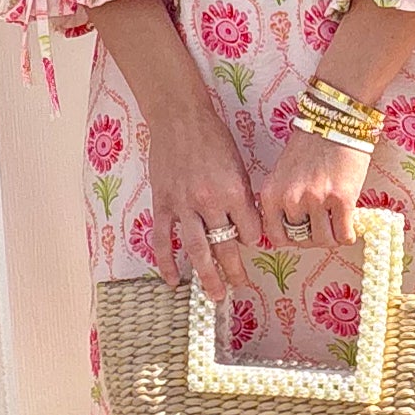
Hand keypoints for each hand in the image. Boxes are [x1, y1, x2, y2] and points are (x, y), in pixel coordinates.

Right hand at [142, 96, 264, 299]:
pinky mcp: (162, 204)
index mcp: (234, 192)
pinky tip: (173, 280)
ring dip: (207, 276)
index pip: (249, 232)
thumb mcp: (239, 165)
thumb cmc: (213, 137)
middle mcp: (210, 203)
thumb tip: (247, 226)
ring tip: (215, 296)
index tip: (250, 244)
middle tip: (240, 289)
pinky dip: (166, 263)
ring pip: (197, 251)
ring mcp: (183, 206)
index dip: (253, 241)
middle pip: (226, 248)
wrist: (179, 117)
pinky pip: (163, 240)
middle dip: (235, 272)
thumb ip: (242, 197)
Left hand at [259, 128, 369, 252]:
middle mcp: (291, 200)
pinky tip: (350, 225)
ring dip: (332, 237)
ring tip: (337, 224)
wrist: (334, 120)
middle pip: (301, 240)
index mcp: (271, 194)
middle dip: (313, 237)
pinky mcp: (342, 200)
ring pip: (324, 241)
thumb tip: (291, 228)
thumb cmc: (310, 144)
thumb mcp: (283, 173)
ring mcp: (316, 201)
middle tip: (323, 225)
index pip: (276, 237)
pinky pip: (344, 235)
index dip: (291, 238)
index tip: (302, 233)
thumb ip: (282, 200)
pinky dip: (348, 235)